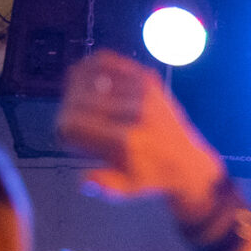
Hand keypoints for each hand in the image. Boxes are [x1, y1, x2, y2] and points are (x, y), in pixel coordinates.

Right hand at [55, 51, 225, 222]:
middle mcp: (132, 113)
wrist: (188, 163)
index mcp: (124, 141)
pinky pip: (106, 61)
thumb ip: (104, 185)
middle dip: (67, 113)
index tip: (68, 139)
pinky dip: (89, 68)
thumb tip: (83, 181)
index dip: (62, 131)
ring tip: (80, 106)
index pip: (71, 124)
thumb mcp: (126, 190)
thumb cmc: (151, 177)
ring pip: (86, 80)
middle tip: (75, 124)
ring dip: (76, 93)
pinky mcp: (147, 78)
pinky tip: (87, 80)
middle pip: (76, 102)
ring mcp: (140, 92)